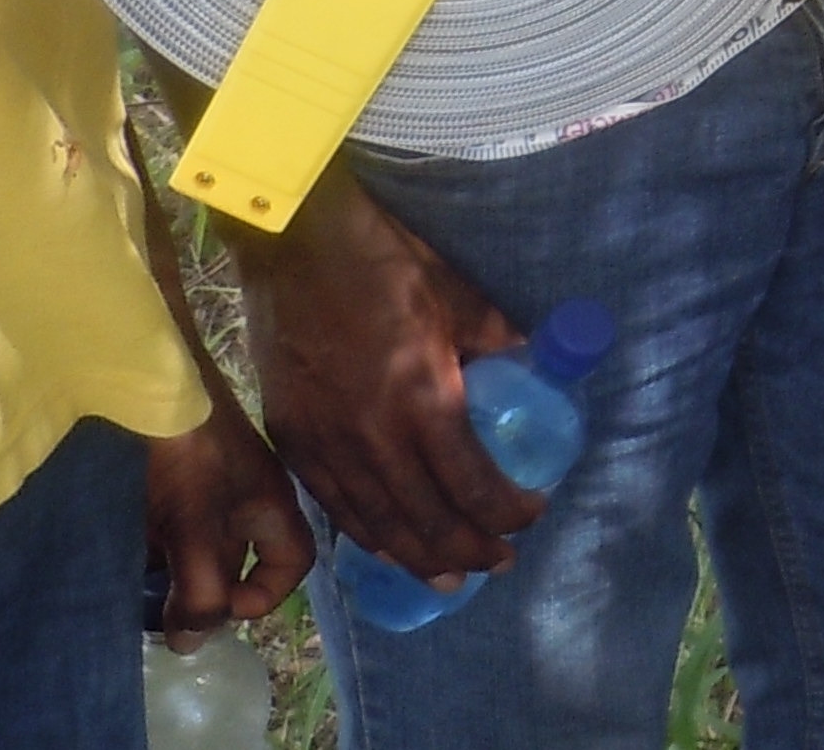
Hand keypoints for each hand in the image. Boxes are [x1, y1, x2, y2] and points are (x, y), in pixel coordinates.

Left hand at [145, 385, 316, 644]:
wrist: (141, 379)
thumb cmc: (186, 449)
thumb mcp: (198, 524)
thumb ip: (200, 589)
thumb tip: (191, 643)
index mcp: (268, 505)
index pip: (291, 563)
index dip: (267, 595)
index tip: (224, 607)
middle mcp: (240, 501)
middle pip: (233, 564)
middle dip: (201, 596)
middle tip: (161, 617)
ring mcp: (200, 491)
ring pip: (191, 551)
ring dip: (167, 578)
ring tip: (131, 597)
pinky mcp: (162, 484)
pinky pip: (160, 532)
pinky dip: (143, 554)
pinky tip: (113, 563)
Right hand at [231, 180, 539, 582]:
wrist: (294, 246)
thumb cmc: (384, 263)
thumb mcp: (458, 295)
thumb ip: (498, 338)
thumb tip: (531, 365)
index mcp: (421, 398)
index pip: (471, 483)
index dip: (506, 511)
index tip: (532, 514)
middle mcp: (372, 436)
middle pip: (426, 519)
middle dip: (470, 549)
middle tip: (500, 561)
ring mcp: (326, 444)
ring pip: (377, 525)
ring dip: (420, 558)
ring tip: (452, 577)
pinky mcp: (292, 440)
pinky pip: (334, 506)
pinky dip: (367, 536)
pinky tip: (389, 547)